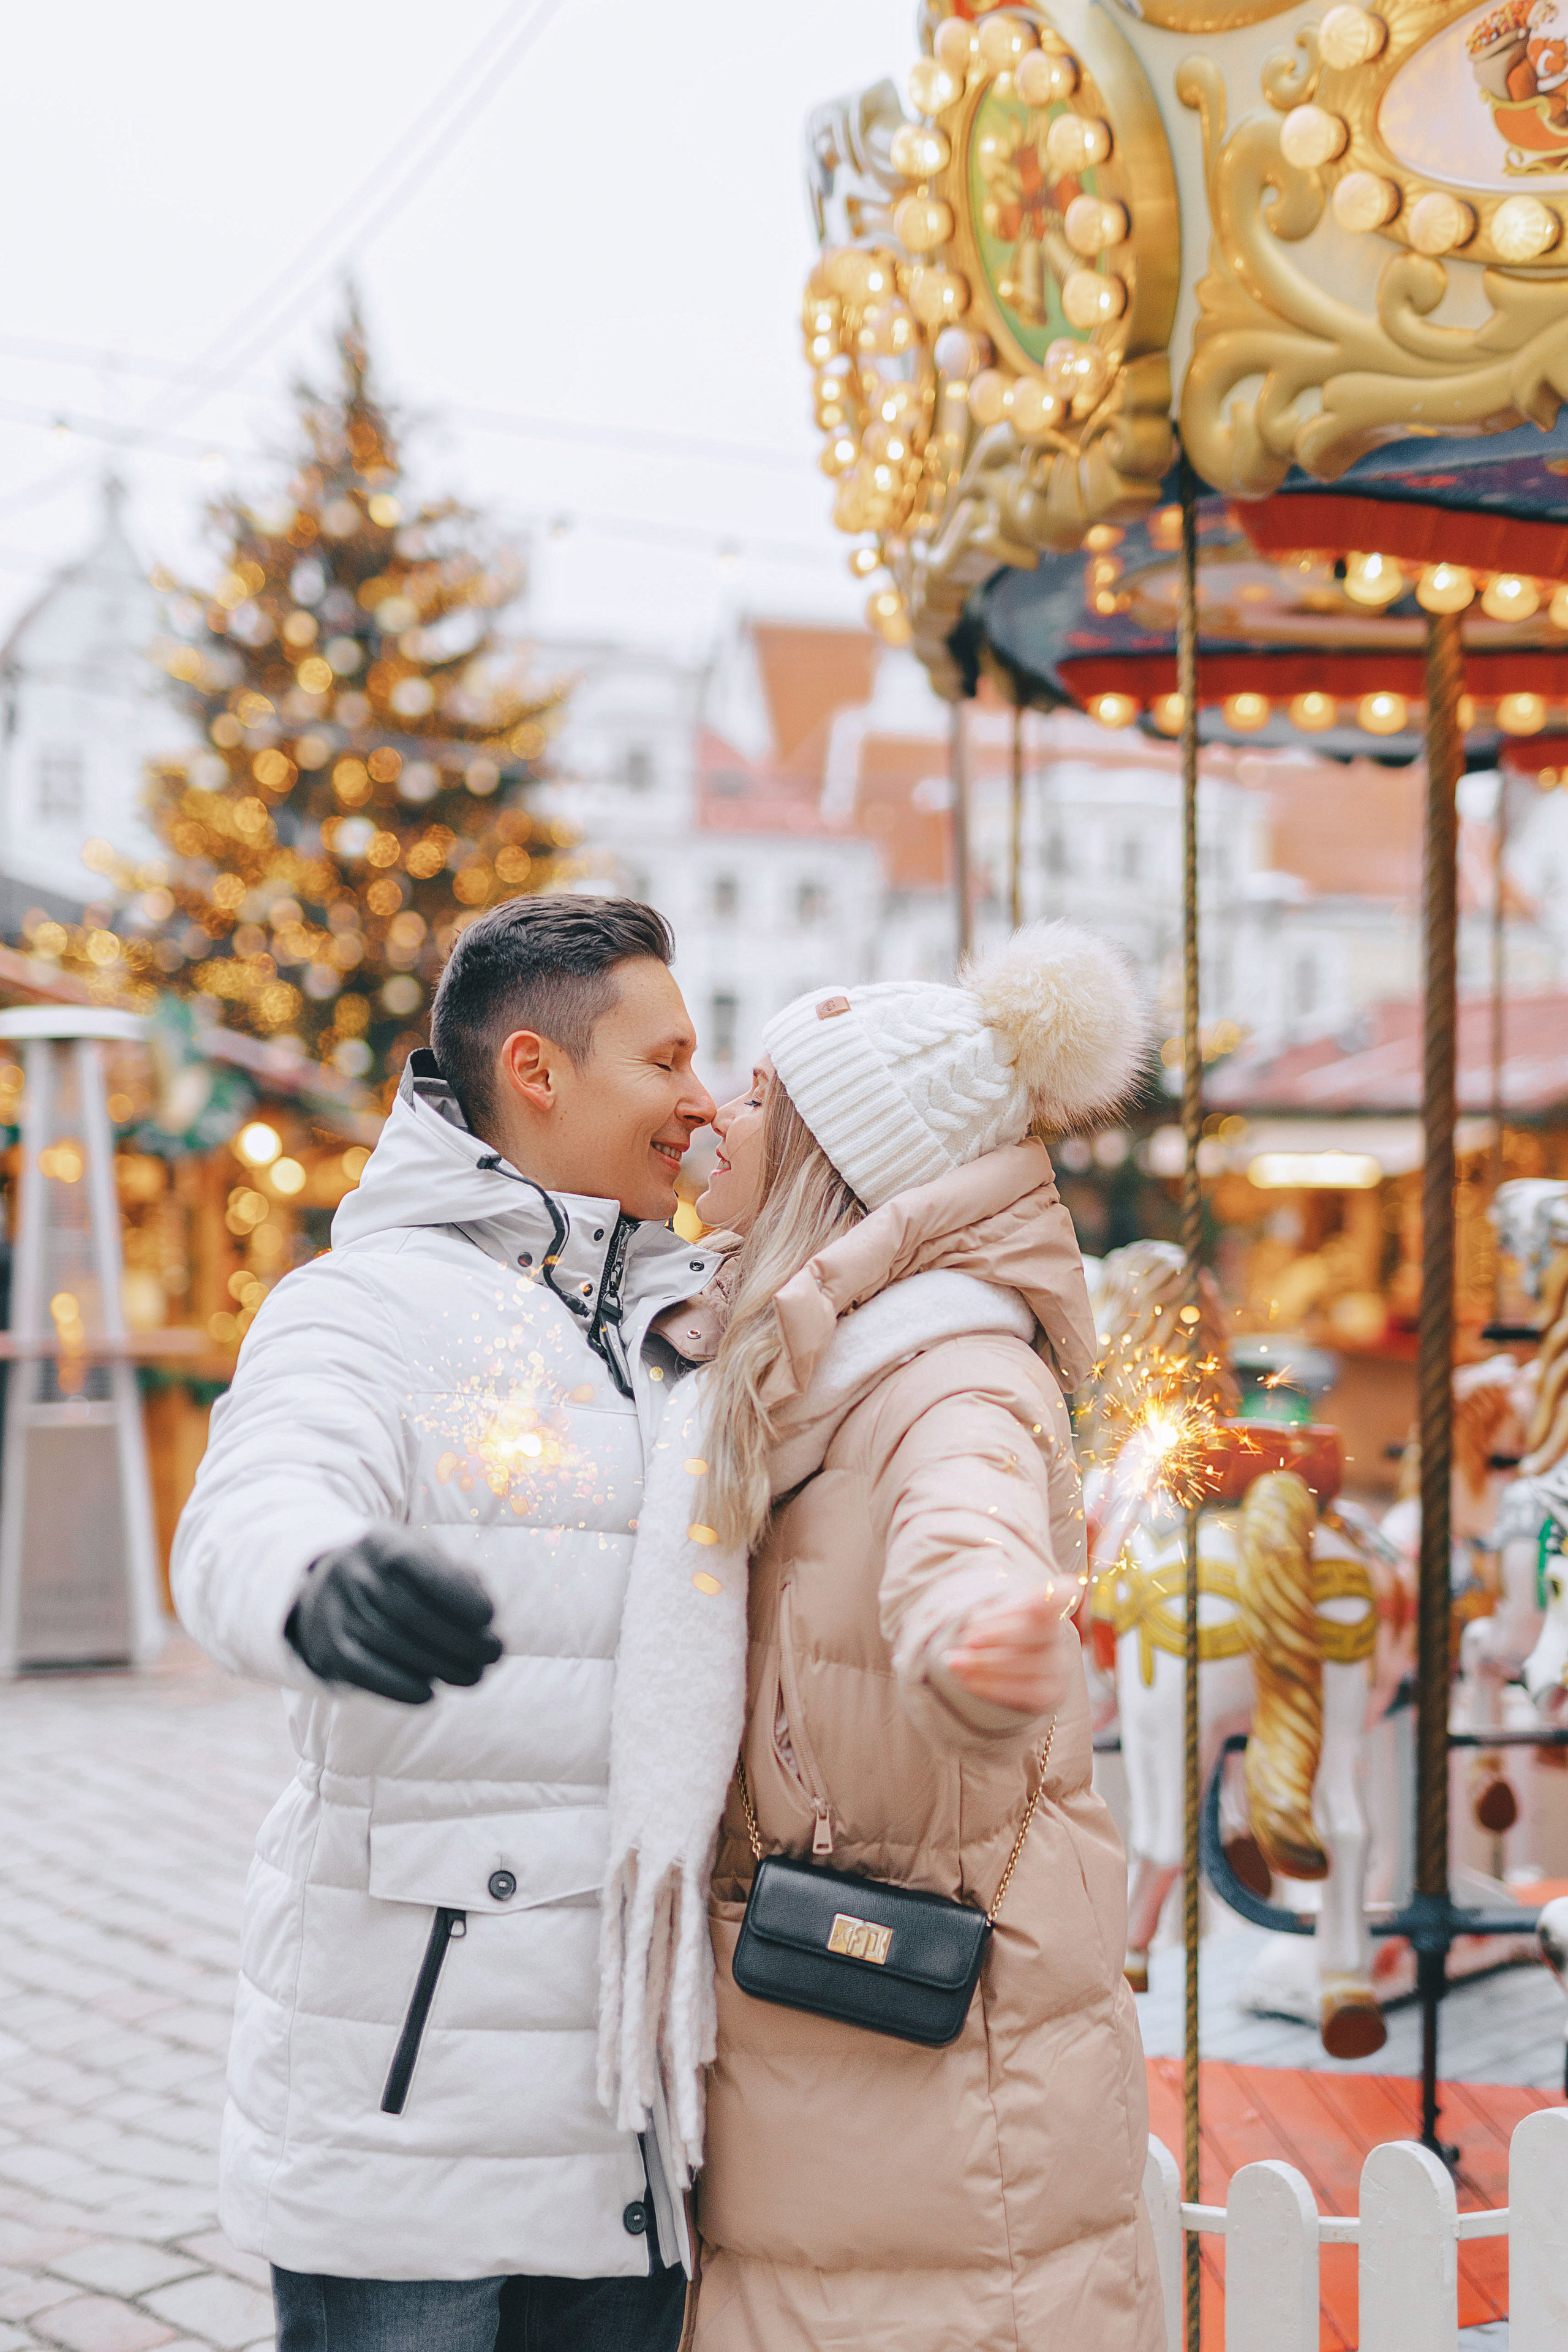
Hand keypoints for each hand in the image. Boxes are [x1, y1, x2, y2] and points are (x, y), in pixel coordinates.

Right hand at [286, 1529, 502, 1704]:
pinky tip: (430, 1693)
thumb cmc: (393, 1573)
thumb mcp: (420, 1554)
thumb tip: (484, 1618)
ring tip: (475, 1675)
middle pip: (412, 1614)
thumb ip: (455, 1576)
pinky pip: (365, 1672)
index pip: (423, 1569)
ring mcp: (336, 1613)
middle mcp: (354, 1575)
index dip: (459, 1596)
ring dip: (442, 1667)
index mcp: (382, 1544)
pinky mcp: (328, 1649)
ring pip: (394, 1646)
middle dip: (461, 1640)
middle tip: (493, 1655)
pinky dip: (400, 1687)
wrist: (324, 1587)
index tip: (490, 1616)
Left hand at [941, 1586, 1073, 1716]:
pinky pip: (1024, 1691)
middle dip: (999, 1635)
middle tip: (967, 1640)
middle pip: (1036, 1629)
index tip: (1055, 1591)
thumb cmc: (1000, 1628)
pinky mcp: (1051, 1693)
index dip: (1056, 1593)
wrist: (1010, 1663)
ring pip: (1028, 1663)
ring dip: (986, 1663)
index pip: (1060, 1594)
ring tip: (955, 1662)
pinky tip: (968, 1680)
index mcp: (1049, 1604)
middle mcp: (1061, 1635)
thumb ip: (988, 1616)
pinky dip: (992, 1686)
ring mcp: (1060, 1666)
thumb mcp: (993, 1612)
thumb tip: (972, 1637)